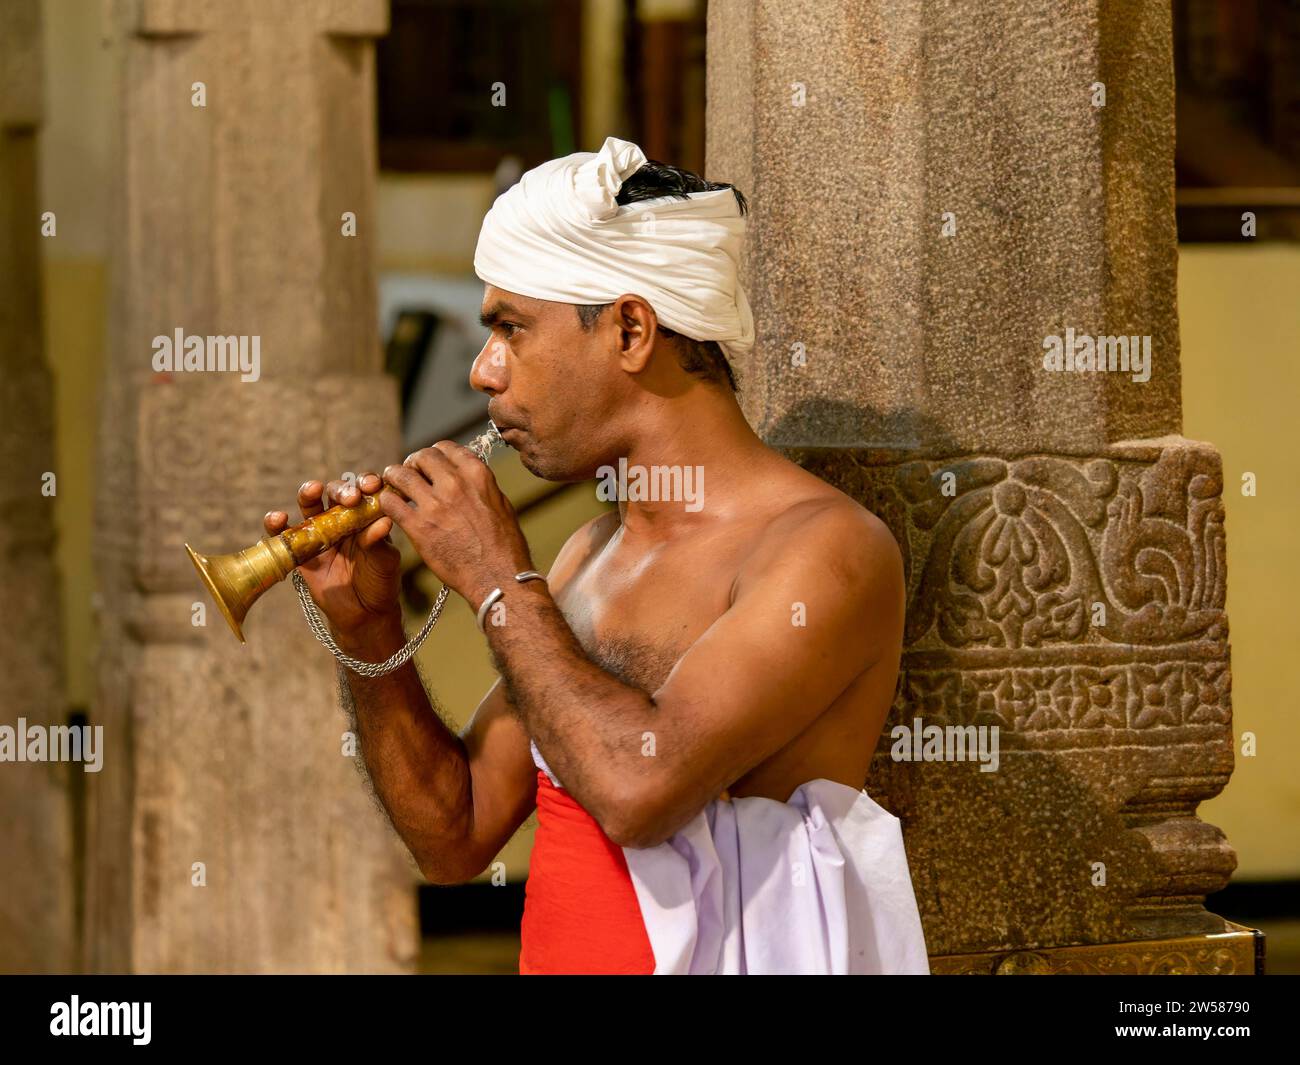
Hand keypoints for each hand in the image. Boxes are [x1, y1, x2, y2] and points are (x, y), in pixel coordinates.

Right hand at [263, 473, 401, 636]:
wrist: (363, 614)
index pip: (364, 490)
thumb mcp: (384, 562)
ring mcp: (319, 533)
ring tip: (312, 490)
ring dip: (308, 493)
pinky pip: (284, 534)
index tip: (372, 486)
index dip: (366, 483)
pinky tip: (278, 518)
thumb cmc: (379, 582)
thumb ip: (379, 543)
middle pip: (335, 493)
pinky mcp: (300, 551)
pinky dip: (276, 524)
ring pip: (308, 505)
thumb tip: (383, 522)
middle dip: (341, 489)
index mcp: (366, 516)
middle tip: (350, 498)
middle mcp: (342, 519)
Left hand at [379, 442, 532, 605]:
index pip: (445, 447)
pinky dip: (387, 502)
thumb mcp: (501, 505)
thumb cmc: (504, 546)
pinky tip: (391, 509)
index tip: (429, 466)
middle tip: (410, 475)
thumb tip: (469, 479)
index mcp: (477, 475)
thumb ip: (481, 487)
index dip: (433, 454)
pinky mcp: (418, 527)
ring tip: (393, 487)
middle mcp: (455, 484)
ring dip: (393, 478)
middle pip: (421, 456)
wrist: (496, 577)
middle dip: (412, 463)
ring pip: (400, 474)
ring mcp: (435, 504)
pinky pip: (390, 503)